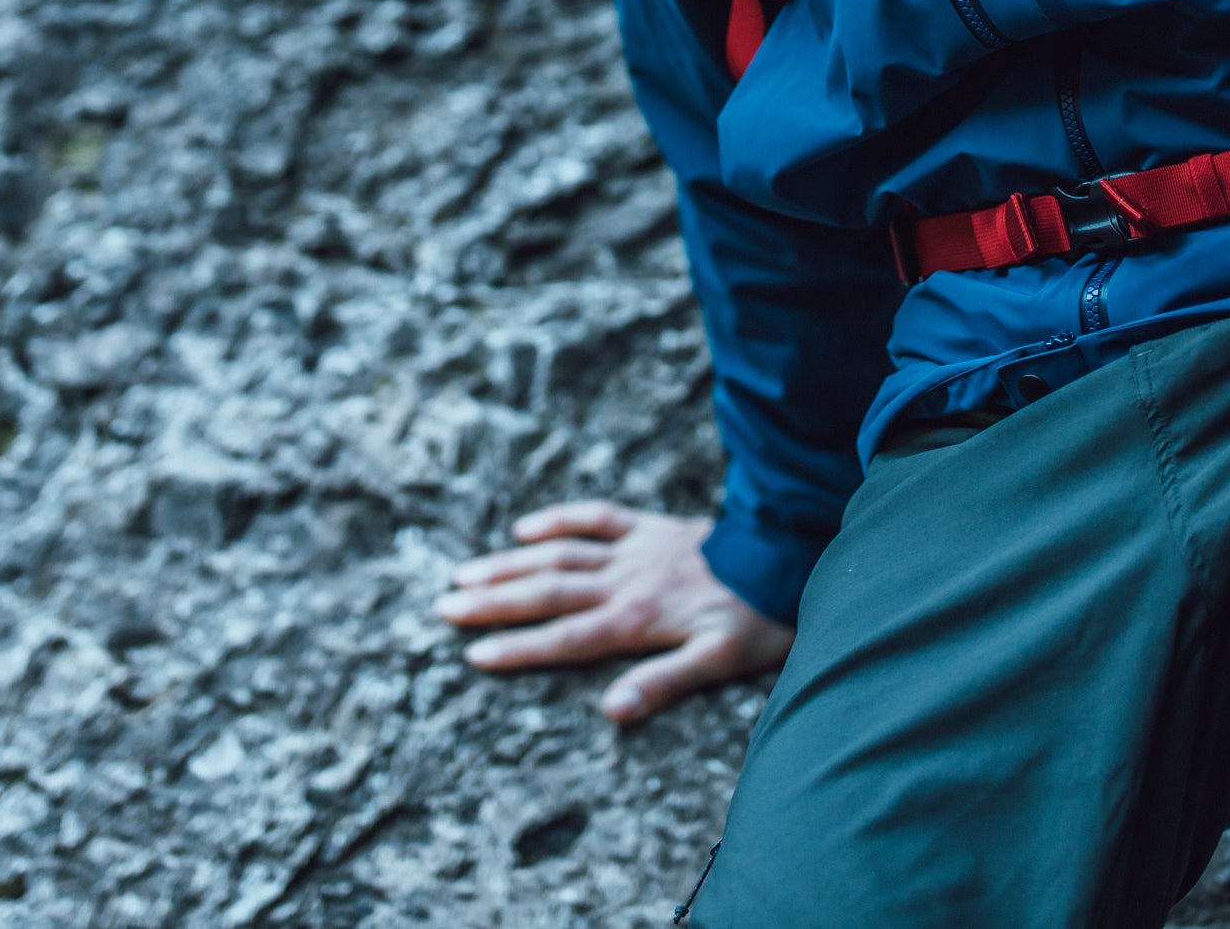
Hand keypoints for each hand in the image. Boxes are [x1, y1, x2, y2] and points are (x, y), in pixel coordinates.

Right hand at [438, 500, 793, 723]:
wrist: (787, 552)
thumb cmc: (756, 616)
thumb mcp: (718, 662)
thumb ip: (663, 683)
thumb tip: (611, 711)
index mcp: (634, 620)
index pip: (562, 638)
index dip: (515, 648)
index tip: (470, 655)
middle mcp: (623, 582)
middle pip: (545, 593)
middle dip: (492, 602)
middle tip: (442, 607)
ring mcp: (633, 550)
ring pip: (558, 556)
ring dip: (509, 565)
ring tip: (464, 574)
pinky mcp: (649, 527)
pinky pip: (594, 517)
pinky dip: (558, 520)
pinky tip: (525, 528)